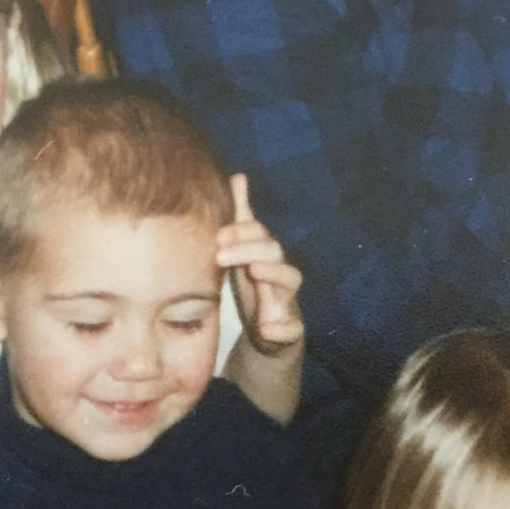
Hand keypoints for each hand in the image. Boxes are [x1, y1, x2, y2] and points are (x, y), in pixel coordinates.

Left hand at [217, 175, 302, 356]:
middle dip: (249, 250)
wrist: (267, 332)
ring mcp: (287, 300)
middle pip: (274, 252)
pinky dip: (281, 328)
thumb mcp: (242, 250)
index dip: (243, 232)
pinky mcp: (290, 329)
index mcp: (266, 254)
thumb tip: (238, 176)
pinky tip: (266, 329)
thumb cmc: (253, 284)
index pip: (260, 234)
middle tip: (221, 255)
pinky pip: (291, 328)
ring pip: (290, 281)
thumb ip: (241, 217)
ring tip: (254, 272)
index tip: (218, 236)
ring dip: (273, 276)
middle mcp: (280, 272)